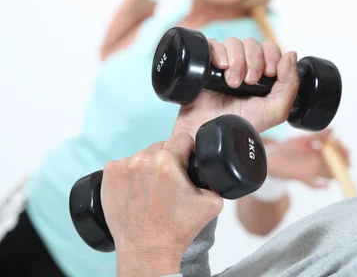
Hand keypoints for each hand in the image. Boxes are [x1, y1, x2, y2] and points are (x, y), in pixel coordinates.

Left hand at [100, 133, 223, 275]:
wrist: (147, 250)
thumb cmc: (177, 229)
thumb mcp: (213, 203)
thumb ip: (216, 181)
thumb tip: (214, 171)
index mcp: (167, 160)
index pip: (183, 139)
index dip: (188, 151)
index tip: (187, 165)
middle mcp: (142, 159)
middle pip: (162, 146)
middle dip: (168, 159)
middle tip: (170, 182)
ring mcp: (122, 167)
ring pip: (143, 155)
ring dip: (149, 166)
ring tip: (152, 189)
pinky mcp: (108, 176)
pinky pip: (124, 164)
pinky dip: (130, 174)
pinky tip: (136, 190)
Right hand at [173, 38, 299, 136]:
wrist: (211, 135)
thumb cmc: (241, 126)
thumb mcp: (275, 111)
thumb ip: (290, 84)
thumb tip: (291, 54)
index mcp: (261, 76)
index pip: (270, 48)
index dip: (271, 56)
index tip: (269, 73)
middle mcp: (243, 68)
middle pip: (252, 43)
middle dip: (254, 60)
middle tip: (249, 82)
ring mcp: (223, 66)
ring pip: (233, 42)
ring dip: (237, 61)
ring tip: (233, 83)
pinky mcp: (205, 65)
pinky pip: (213, 45)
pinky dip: (220, 54)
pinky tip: (221, 69)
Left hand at [267, 130, 350, 187]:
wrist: (271, 158)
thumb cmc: (287, 147)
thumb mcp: (303, 139)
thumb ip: (318, 135)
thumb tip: (333, 129)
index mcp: (319, 150)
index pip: (336, 151)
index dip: (342, 150)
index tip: (346, 149)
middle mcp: (318, 161)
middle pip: (336, 163)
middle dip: (343, 162)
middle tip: (346, 160)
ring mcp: (313, 170)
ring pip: (329, 174)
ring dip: (335, 173)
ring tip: (337, 170)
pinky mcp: (305, 178)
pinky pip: (315, 184)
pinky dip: (321, 186)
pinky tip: (324, 184)